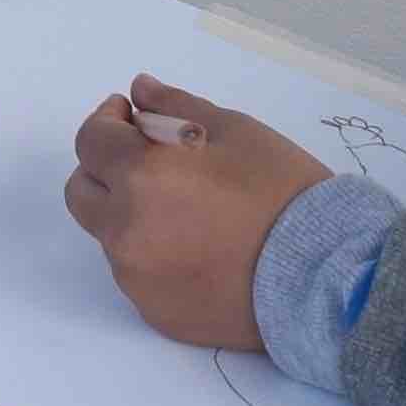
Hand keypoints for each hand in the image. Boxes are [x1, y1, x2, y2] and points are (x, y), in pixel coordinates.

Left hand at [64, 76, 334, 353]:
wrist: (323, 277)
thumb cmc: (282, 193)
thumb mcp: (234, 131)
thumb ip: (175, 106)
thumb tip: (139, 92)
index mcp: (139, 176)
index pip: (92, 141)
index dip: (108, 122)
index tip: (133, 118)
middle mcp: (125, 230)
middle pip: (83, 191)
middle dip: (105, 168)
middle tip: (148, 161)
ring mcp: (137, 278)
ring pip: (109, 235)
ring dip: (128, 212)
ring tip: (184, 209)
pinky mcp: (155, 313)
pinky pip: (136, 273)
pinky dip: (152, 255)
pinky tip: (196, 248)